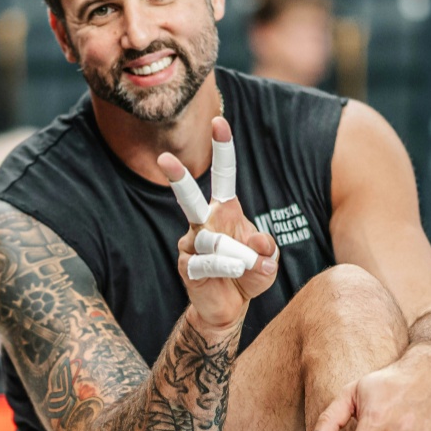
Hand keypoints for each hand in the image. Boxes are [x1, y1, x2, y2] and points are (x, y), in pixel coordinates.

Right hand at [158, 116, 279, 333]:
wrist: (228, 307)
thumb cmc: (248, 274)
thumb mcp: (267, 259)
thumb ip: (267, 248)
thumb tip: (259, 244)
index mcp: (225, 211)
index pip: (224, 176)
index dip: (222, 149)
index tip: (219, 122)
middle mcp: (203, 223)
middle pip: (189, 197)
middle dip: (177, 178)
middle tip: (164, 159)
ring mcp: (192, 244)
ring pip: (214, 241)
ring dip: (238, 255)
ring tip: (249, 266)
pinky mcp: (188, 267)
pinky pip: (206, 263)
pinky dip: (226, 267)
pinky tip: (237, 271)